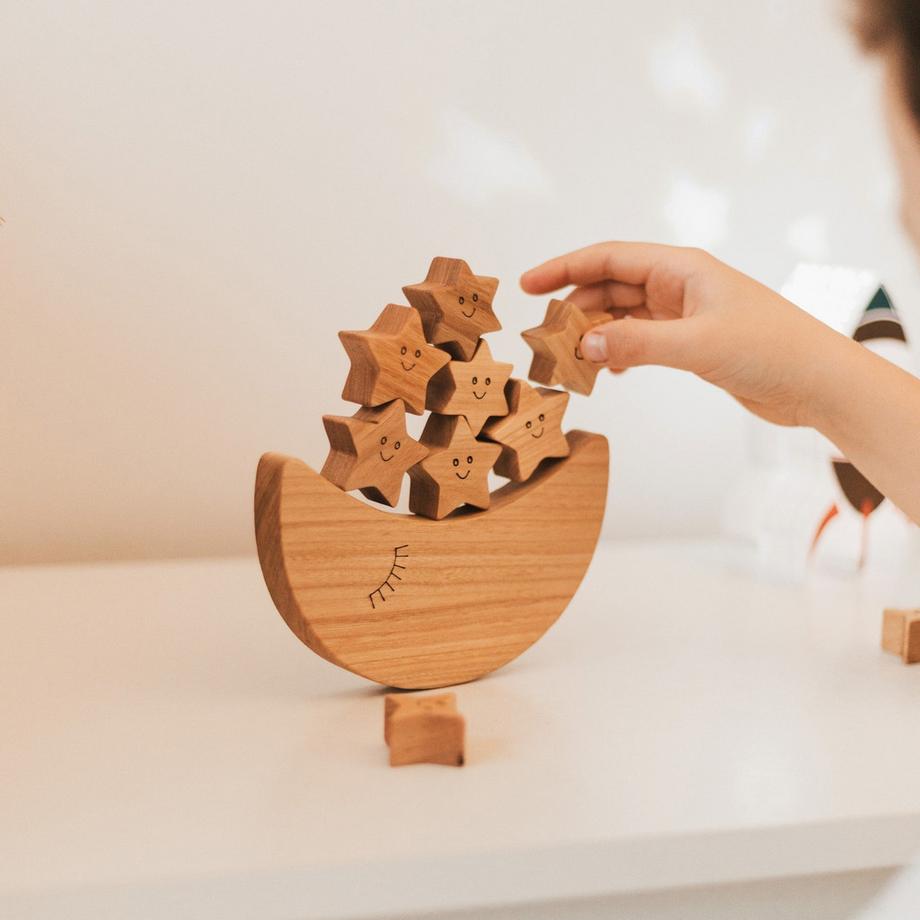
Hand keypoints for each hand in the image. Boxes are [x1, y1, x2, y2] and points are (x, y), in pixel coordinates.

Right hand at [520, 241, 851, 427]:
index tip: (528, 285)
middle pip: (610, 286)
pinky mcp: (691, 342)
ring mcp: (684, 314)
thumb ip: (638, 343)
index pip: (608, 259)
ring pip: (623, 315)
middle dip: (575, 308)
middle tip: (545, 337)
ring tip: (571, 359)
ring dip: (596, 334)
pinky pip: (640, 340)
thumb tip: (586, 345)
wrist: (816, 381)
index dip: (564, 268)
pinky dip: (619, 352)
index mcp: (680, 268)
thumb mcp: (697, 344)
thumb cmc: (771, 348)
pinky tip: (610, 371)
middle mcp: (678, 285)